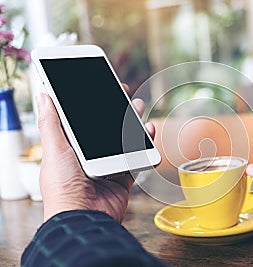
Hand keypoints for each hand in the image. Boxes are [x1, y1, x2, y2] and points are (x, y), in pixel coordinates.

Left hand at [37, 85, 154, 221]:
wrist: (83, 217)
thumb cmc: (63, 187)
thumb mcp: (55, 150)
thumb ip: (51, 123)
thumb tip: (43, 97)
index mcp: (71, 148)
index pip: (82, 119)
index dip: (92, 103)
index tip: (101, 87)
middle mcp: (89, 156)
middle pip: (106, 127)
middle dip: (116, 109)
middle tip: (124, 93)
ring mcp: (107, 165)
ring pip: (123, 139)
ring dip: (132, 122)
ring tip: (138, 107)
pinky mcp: (122, 176)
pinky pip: (136, 157)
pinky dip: (145, 144)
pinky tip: (148, 131)